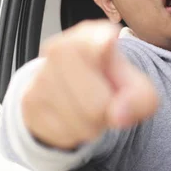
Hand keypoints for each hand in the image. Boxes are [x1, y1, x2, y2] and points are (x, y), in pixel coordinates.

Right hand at [21, 21, 158, 149]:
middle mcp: (60, 50)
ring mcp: (41, 75)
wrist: (69, 92)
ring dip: (91, 126)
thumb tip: (118, 115)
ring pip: (79, 121)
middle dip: (106, 112)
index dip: (109, 56)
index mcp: (90, 36)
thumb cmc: (106, 83)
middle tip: (105, 102)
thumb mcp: (135, 86)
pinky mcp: (29, 101)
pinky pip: (61, 133)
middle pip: (96, 104)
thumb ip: (141, 97)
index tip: (112, 56)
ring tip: (89, 110)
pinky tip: (72, 118)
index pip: (99, 42)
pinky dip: (73, 133)